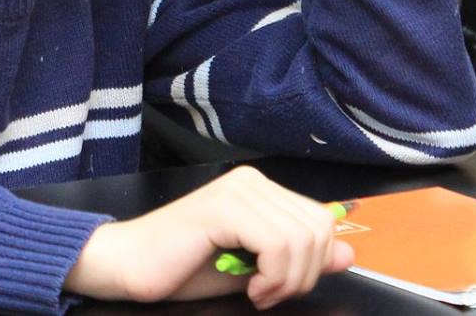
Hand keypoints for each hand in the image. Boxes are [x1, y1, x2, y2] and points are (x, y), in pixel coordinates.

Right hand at [65, 166, 353, 307]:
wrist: (128, 266)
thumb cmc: (181, 268)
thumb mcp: (253, 269)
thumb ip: (298, 259)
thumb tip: (347, 252)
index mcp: (260, 190)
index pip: (321, 220)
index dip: (314, 264)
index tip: (280, 287)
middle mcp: (252, 182)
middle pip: (319, 229)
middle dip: (304, 276)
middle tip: (268, 294)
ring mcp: (237, 190)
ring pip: (303, 239)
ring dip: (287, 281)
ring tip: (256, 292)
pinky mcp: (224, 207)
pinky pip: (278, 245)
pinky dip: (273, 278)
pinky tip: (250, 287)